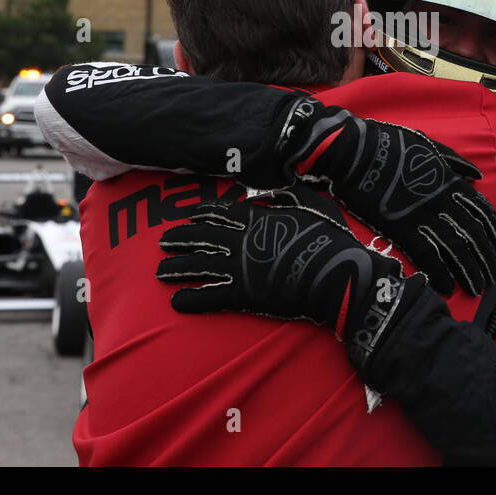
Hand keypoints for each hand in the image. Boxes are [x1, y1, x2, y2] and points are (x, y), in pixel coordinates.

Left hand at [156, 189, 428, 370]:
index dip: (201, 214)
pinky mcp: (243, 295)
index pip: (219, 213)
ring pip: (199, 266)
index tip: (189, 216)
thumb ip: (287, 194)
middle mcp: (240, 241)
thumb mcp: (313, 203)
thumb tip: (267, 192)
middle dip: (180, 238)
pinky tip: (177, 302)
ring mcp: (239, 268)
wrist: (335, 274)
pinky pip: (210, 297)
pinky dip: (191, 299)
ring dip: (177, 268)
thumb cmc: (329, 238)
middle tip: (163, 241)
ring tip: (160, 271)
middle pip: (201, 237)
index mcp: (255, 218)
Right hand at [278, 100, 495, 295]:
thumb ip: (455, 162)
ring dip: (468, 270)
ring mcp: (422, 216)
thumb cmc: (390, 143)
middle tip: (490, 275)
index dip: (491, 231)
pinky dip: (439, 272)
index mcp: (450, 181)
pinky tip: (447, 286)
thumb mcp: (429, 145)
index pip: (480, 211)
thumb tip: (476, 176)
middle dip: (484, 257)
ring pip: (455, 249)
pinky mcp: (401, 229)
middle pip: (472, 234)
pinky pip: (427, 255)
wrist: (356, 151)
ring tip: (476, 287)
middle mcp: (442, 201)